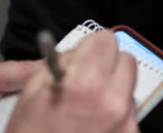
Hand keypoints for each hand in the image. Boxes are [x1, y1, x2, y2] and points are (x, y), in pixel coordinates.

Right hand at [6, 30, 138, 132]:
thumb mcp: (33, 92)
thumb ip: (60, 63)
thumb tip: (78, 50)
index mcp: (84, 83)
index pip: (106, 39)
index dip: (91, 48)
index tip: (84, 57)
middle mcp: (111, 100)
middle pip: (126, 59)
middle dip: (107, 66)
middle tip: (87, 81)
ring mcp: (125, 122)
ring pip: (130, 85)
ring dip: (115, 89)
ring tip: (90, 107)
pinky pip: (130, 112)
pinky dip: (117, 114)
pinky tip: (96, 125)